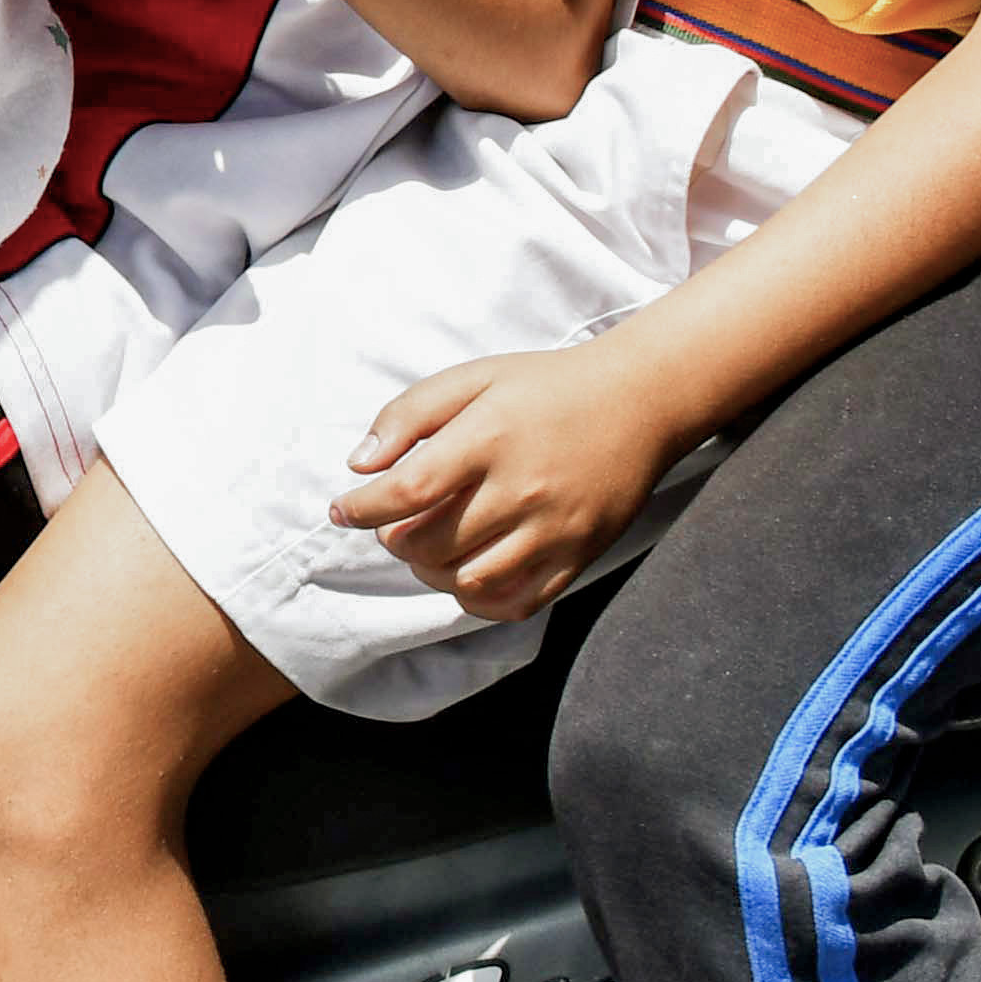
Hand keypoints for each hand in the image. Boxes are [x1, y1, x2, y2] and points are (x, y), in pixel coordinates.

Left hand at [328, 347, 687, 621]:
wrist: (640, 401)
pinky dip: (478, 599)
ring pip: (468, 581)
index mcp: (490, 437)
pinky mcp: (579, 556)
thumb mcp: (473, 378)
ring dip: (430, 572)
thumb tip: (359, 465)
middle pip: (432, 544)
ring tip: (428, 547)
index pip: (409, 491)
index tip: (340, 510)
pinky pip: (516, 603)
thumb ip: (410, 415)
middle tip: (394, 523)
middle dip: (395, 540)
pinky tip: (467, 572)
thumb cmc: (546, 386)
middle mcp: (523, 488)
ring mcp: (555, 529)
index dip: (363, 509)